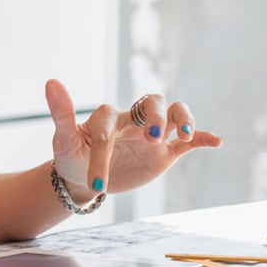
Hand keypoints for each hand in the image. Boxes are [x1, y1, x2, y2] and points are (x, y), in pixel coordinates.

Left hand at [45, 79, 221, 198]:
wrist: (84, 176)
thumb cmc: (72, 155)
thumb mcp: (63, 140)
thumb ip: (61, 113)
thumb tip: (51, 81)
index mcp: (106, 117)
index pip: (109, 125)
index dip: (102, 154)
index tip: (96, 185)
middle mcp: (131, 121)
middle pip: (151, 102)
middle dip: (155, 116)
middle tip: (152, 137)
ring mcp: (150, 135)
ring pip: (173, 113)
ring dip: (182, 119)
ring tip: (185, 134)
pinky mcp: (164, 152)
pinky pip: (188, 142)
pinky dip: (202, 137)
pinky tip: (216, 141)